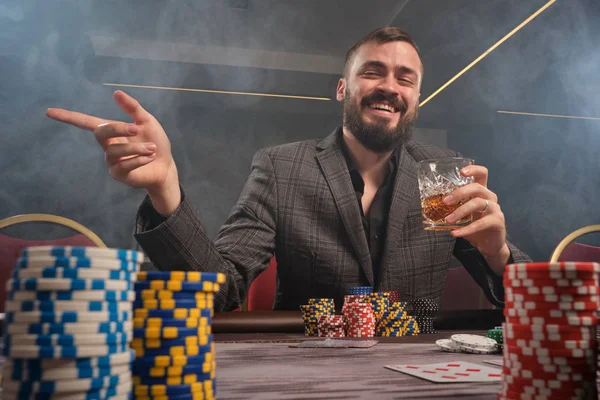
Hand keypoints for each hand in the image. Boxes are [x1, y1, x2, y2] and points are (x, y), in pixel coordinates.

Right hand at [46, 90, 180, 214]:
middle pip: (101, 132)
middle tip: (137, 129)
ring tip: (152, 148)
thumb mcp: (147, 122)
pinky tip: (150, 157)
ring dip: (137, 148)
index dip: (68, 117)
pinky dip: (138, 159)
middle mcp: (108, 145)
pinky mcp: (119, 174)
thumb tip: (116, 92)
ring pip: (115, 151)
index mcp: (112, 131)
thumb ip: (133, 108)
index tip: (49, 112)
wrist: (165, 165)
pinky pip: (123, 166)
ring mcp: (111, 161)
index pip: (86, 122)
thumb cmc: (155, 143)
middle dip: (119, 128)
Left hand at [442, 165, 509, 270]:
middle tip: (445, 201)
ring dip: (460, 211)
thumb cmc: (474, 226)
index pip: (482, 174)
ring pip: (478, 203)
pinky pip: (481, 223)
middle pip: (477, 187)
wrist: (489, 245)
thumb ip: (453, 207)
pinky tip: (455, 233)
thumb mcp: (463, 214)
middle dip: (460, 193)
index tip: (461, 172)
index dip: (474, 169)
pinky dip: (466, 229)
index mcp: (482, 192)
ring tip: (448, 220)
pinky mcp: (497, 222)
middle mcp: (490, 197)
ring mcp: (495, 209)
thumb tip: (430, 205)